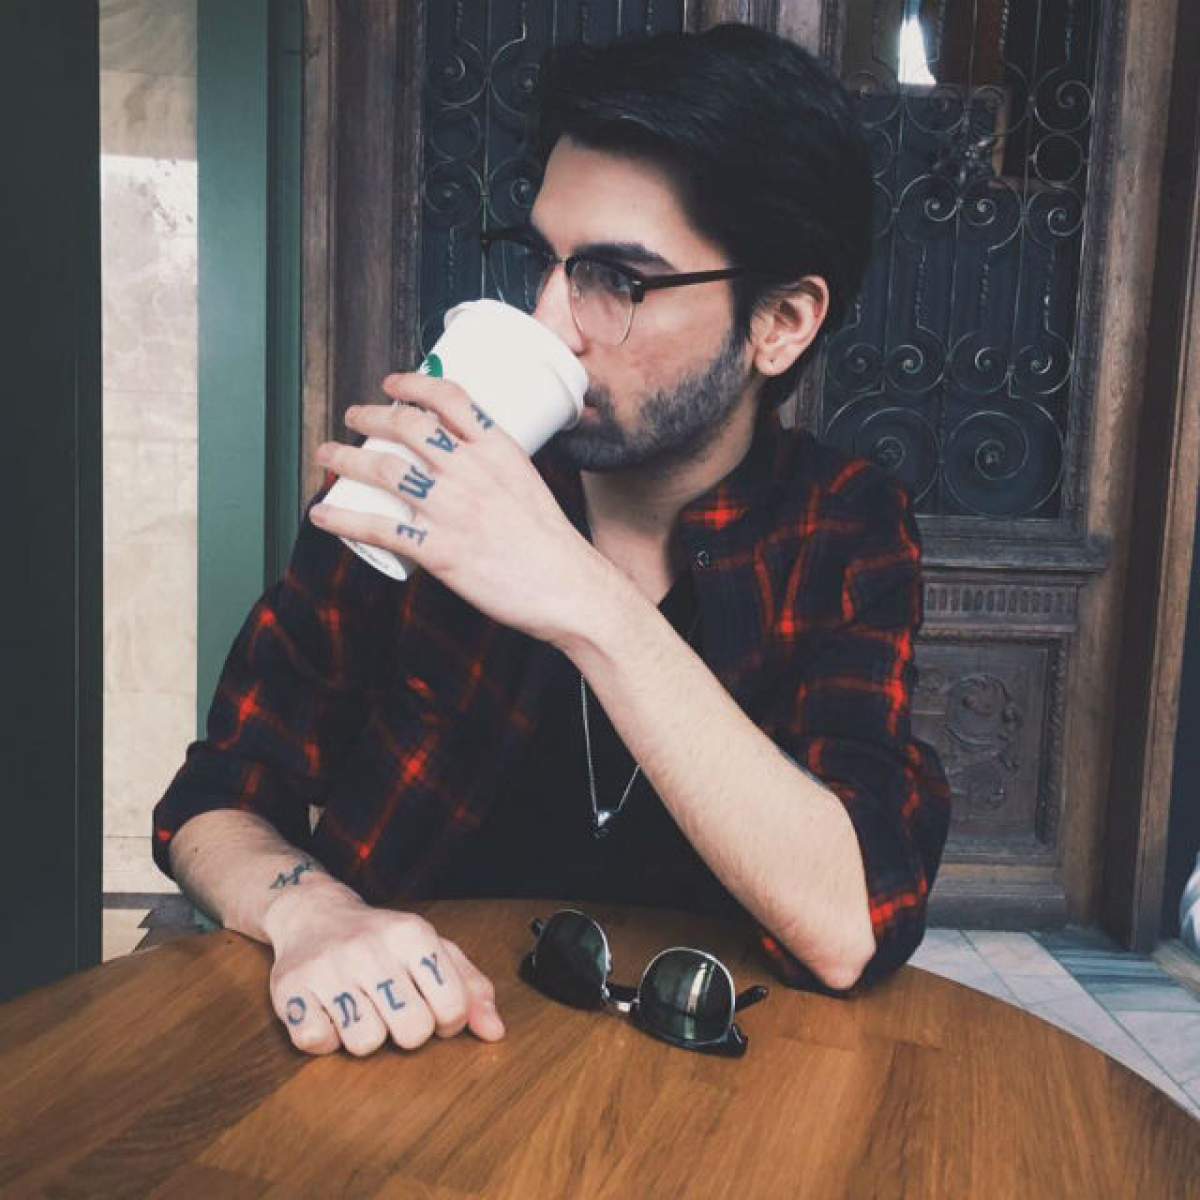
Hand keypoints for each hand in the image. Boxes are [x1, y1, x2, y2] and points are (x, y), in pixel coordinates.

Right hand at [263, 886, 504, 1056]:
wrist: (313, 914)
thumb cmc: (382, 940)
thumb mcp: (432, 949)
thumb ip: (470, 987)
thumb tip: (496, 1032)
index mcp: (412, 934)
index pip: (452, 1007)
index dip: (447, 1021)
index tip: (432, 1008)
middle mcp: (370, 947)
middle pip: (411, 1032)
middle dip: (407, 1032)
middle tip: (393, 1010)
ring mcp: (328, 967)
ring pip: (365, 1043)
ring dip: (364, 1035)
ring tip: (360, 1007)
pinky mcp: (290, 988)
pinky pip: (318, 1043)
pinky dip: (325, 1037)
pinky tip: (329, 1011)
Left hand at [308, 373, 611, 646]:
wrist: (571, 588)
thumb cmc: (554, 545)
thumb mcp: (529, 487)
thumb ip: (494, 475)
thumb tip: (456, 474)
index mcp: (499, 450)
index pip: (450, 398)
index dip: (412, 384)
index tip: (392, 384)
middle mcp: (472, 471)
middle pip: (408, 427)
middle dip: (370, 417)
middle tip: (353, 418)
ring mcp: (453, 509)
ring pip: (385, 470)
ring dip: (345, 459)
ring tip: (327, 456)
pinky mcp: (440, 550)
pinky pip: (380, 528)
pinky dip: (343, 519)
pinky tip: (322, 515)